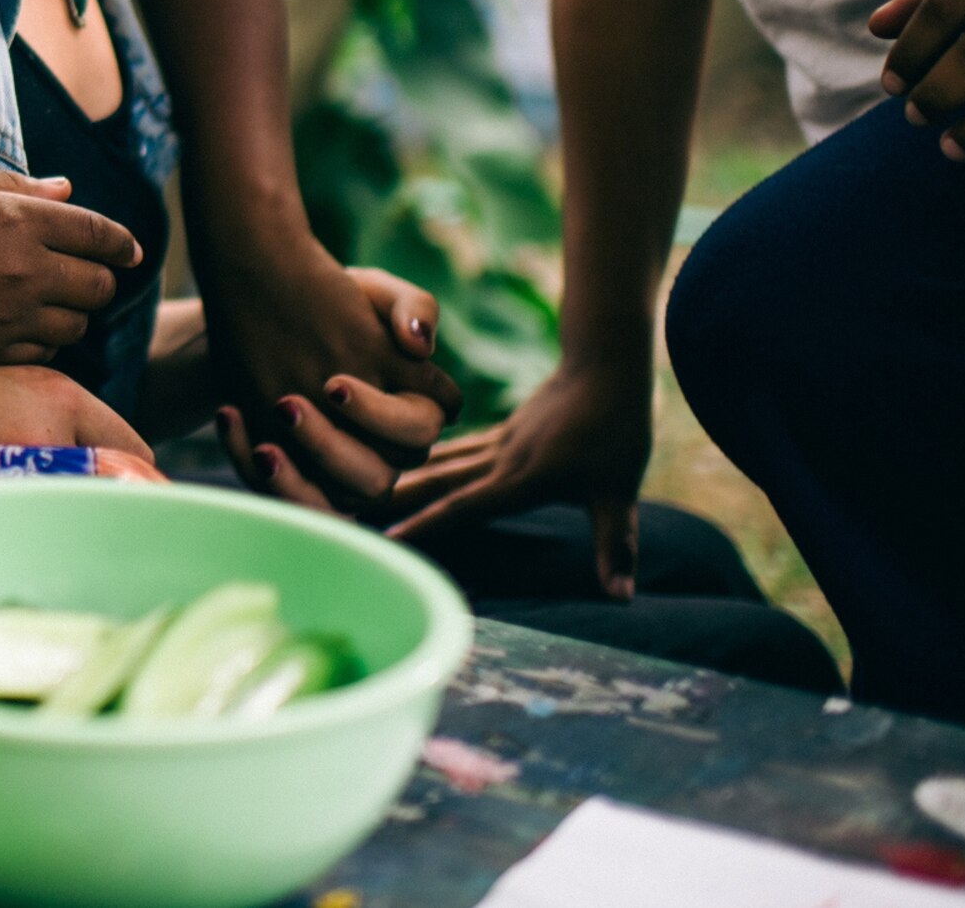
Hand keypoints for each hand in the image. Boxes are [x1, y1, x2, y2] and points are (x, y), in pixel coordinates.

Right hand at [0, 170, 142, 363]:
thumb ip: (16, 189)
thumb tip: (66, 193)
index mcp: (16, 219)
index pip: (98, 233)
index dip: (121, 242)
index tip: (129, 249)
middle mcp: (20, 272)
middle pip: (97, 287)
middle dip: (98, 278)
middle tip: (83, 272)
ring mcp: (1, 319)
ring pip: (74, 327)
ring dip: (70, 313)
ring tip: (45, 299)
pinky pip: (38, 354)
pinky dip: (39, 340)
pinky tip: (15, 324)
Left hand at [206, 262, 456, 517]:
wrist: (263, 304)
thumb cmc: (332, 301)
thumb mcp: (371, 290)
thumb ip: (410, 305)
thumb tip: (420, 345)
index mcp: (413, 409)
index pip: (419, 433)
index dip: (384, 416)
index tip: (334, 384)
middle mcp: (381, 450)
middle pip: (376, 480)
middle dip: (330, 447)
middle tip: (287, 404)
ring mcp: (336, 469)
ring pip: (331, 504)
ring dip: (294, 477)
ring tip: (263, 439)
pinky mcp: (294, 472)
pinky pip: (282, 497)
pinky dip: (252, 466)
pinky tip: (228, 415)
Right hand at [381, 362, 653, 598]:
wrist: (607, 365)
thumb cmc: (616, 430)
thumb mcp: (618, 492)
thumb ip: (614, 545)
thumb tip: (621, 600)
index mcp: (518, 478)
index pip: (461, 506)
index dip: (423, 524)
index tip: (382, 539)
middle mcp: (498, 460)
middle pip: (435, 482)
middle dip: (391, 498)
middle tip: (343, 508)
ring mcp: (497, 443)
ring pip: (439, 463)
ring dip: (402, 476)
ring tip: (359, 485)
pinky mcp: (504, 432)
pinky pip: (457, 450)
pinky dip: (429, 459)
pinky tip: (413, 463)